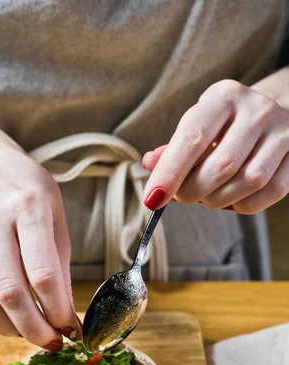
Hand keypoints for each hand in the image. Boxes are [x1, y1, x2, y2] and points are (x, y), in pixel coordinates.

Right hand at [0, 109, 78, 348]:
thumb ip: (60, 267)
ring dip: (9, 328)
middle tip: (52, 342)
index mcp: (29, 208)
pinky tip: (9, 318)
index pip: (43, 274)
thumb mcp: (57, 219)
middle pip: (10, 292)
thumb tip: (66, 316)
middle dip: (34, 328)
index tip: (70, 328)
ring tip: (30, 334)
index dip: (58, 310)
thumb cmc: (29, 193)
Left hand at [142, 79, 288, 213]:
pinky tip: (232, 199)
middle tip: (182, 197)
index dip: (170, 173)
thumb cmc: (225, 125)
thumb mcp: (198, 126)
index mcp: (224, 97)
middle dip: (193, 192)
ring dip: (218, 200)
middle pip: (221, 166)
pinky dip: (244, 205)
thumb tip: (150, 165)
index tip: (152, 199)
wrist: (274, 112)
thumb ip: (174, 149)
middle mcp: (256, 110)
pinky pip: (269, 193)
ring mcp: (282, 131)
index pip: (193, 139)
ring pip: (247, 182)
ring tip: (207, 197)